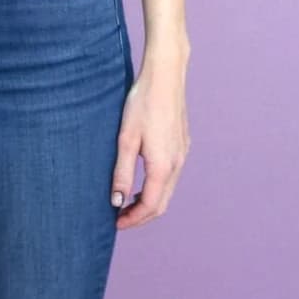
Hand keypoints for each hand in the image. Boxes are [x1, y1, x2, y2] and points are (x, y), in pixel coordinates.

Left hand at [110, 48, 190, 228]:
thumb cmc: (142, 103)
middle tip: (120, 216)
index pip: (151, 206)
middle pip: (162, 202)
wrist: (165, 75)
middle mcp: (178, 163)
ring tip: (128, 199)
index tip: (116, 223)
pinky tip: (143, 177)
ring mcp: (183, 153)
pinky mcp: (183, 143)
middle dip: (142, 214)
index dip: (133, 219)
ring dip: (150, 200)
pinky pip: (172, 174)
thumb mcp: (126, 138)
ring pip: (168, 189)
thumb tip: (117, 201)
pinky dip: (158, 184)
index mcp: (163, 166)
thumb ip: (122, 172)